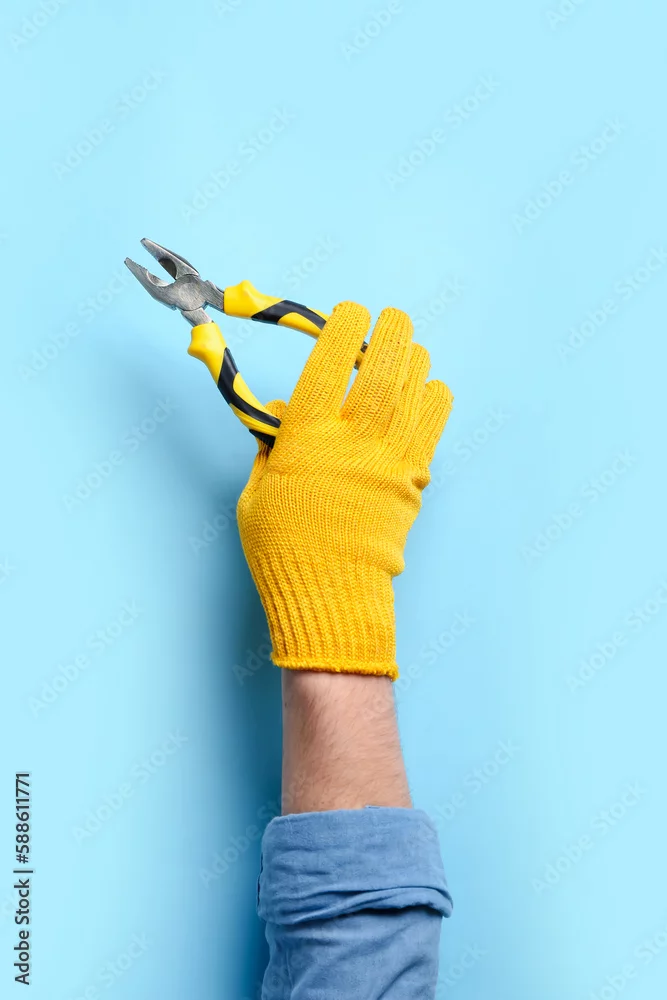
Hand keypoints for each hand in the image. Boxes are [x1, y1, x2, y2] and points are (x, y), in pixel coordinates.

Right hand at [237, 301, 451, 679]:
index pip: (327, 364)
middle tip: (389, 317)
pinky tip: (425, 388)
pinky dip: (433, 397)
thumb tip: (282, 413)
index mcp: (306, 440)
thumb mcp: (257, 492)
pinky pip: (434, 423)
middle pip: (381, 366)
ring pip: (413, 387)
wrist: (332, 594)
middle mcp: (353, 440)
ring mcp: (390, 458)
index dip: (340, 328)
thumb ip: (271, 447)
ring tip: (406, 348)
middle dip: (389, 332)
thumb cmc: (283, 547)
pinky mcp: (414, 478)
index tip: (347, 312)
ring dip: (412, 359)